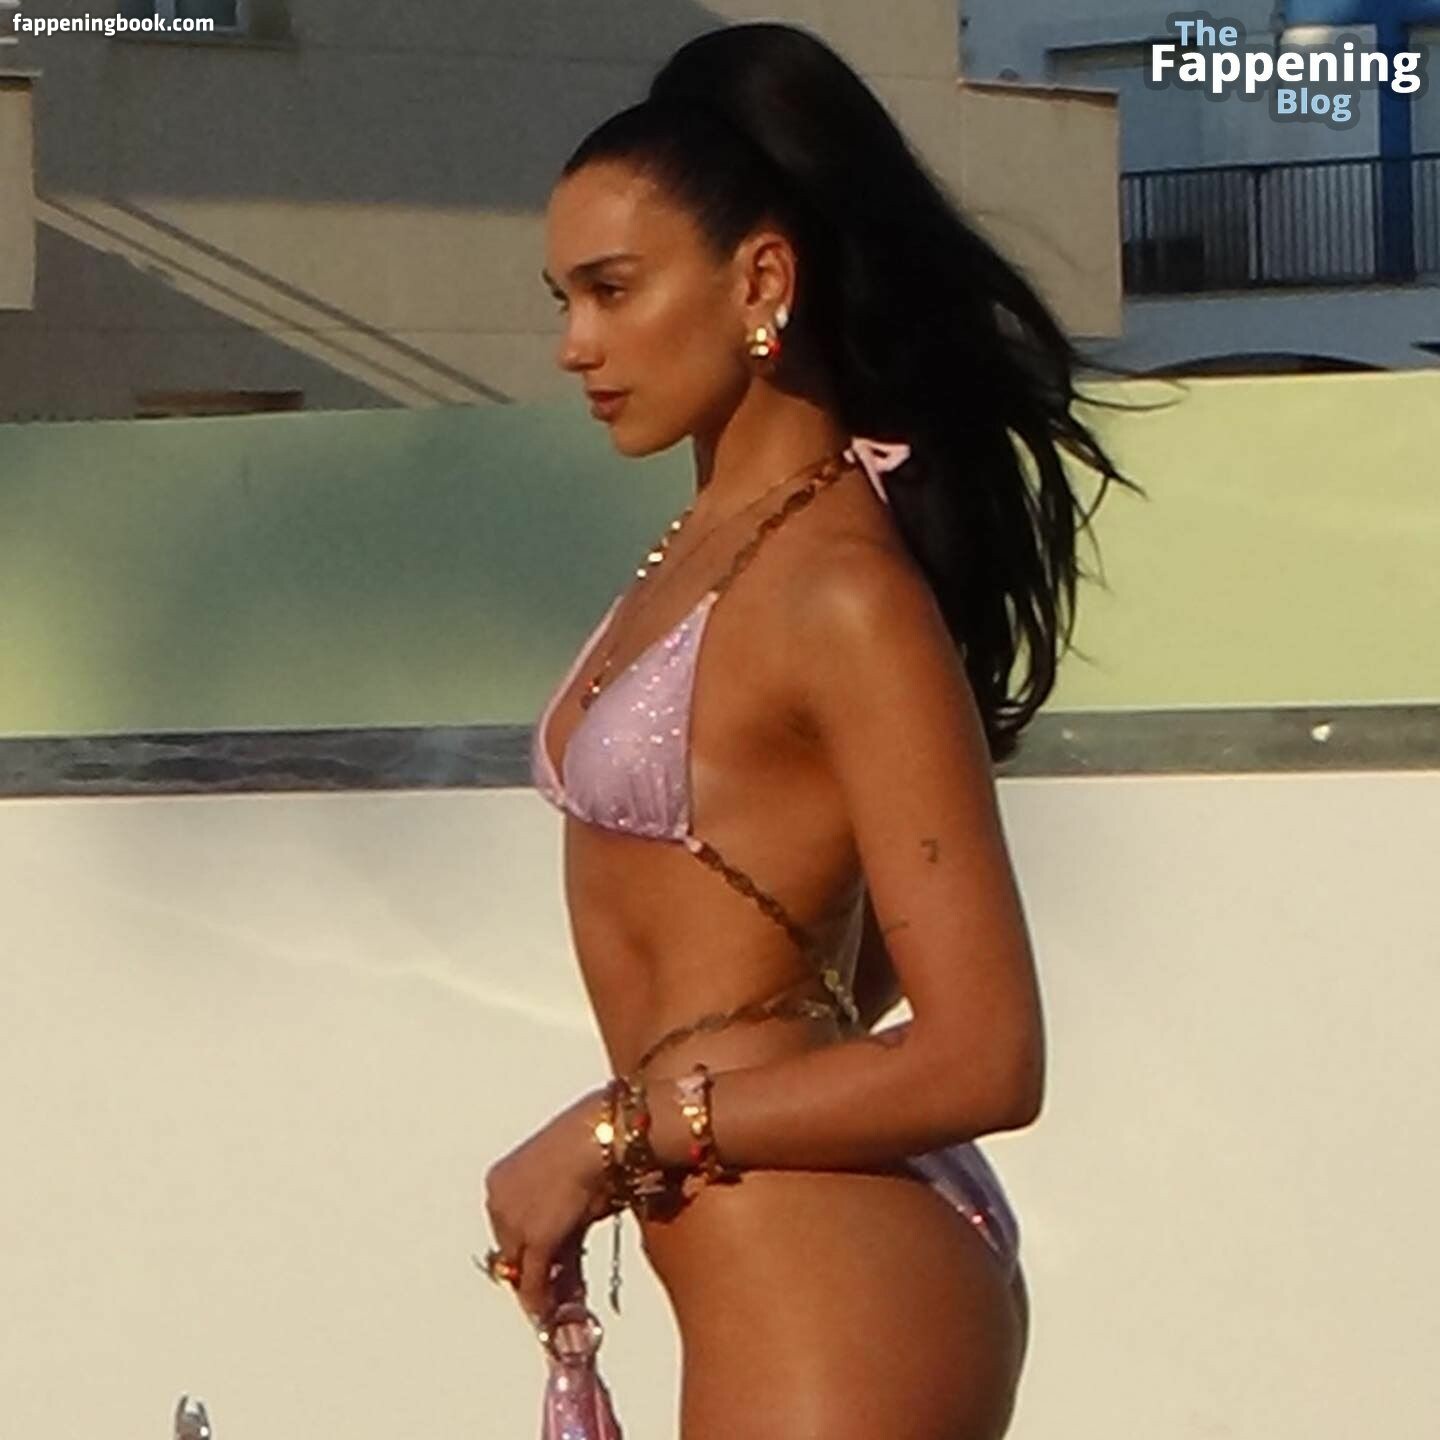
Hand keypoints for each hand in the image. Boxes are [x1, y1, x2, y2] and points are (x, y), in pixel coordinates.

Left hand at [484, 1085, 616, 1323]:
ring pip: (521, 1269)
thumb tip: (568, 1248)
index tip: (540, 1271)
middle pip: (512, 1251)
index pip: (508, 1230)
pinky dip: (543, 1301)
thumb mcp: (571, 1178)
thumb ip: (561, 1215)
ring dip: (539, 1292)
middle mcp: (498, 1201)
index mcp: (501, 1179)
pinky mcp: (535, 1240)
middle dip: (533, 1276)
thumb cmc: (595, 1142)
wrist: (602, 1136)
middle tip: (551, 1298)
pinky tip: (553, 1316)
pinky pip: (535, 1280)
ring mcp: (514, 1222)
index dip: (525, 1255)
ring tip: (553, 1314)